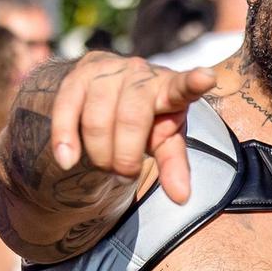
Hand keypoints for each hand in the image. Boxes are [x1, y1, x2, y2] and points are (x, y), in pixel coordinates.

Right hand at [48, 52, 215, 202]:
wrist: (107, 90)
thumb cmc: (146, 119)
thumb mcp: (164, 141)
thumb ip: (174, 166)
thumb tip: (181, 199)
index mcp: (169, 89)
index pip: (183, 87)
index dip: (194, 82)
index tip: (207, 77)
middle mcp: (140, 73)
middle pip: (131, 118)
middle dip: (125, 156)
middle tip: (124, 173)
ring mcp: (107, 71)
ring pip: (97, 118)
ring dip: (99, 152)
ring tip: (106, 165)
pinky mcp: (77, 76)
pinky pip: (66, 110)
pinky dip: (65, 139)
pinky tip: (67, 160)